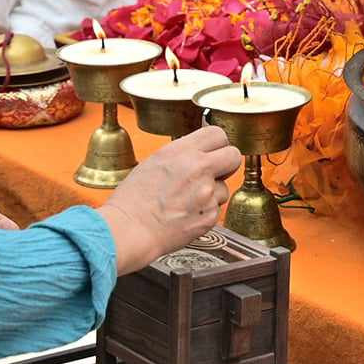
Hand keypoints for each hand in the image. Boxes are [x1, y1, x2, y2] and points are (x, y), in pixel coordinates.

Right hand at [98, 125, 238, 273]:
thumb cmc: (133, 200)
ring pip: (225, 187)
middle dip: (227, 163)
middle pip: (233, 155)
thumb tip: (197, 152)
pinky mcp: (210, 216)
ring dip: (213, 193)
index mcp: (181, 151)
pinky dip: (205, 212)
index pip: (217, 134)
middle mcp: (197, 168)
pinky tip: (186, 213)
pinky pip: (216, 209)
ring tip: (189, 200)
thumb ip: (180, 155)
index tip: (214, 151)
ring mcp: (206, 193)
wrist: (130, 229)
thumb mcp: (154, 162)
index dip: (217, 144)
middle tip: (215, 172)